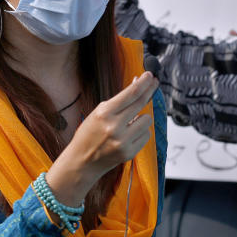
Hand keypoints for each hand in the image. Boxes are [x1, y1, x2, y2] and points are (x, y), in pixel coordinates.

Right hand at [45, 71, 157, 207]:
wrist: (82, 161)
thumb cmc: (89, 134)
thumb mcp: (98, 113)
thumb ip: (118, 101)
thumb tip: (137, 84)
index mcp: (104, 113)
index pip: (130, 94)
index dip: (143, 83)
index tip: (150, 75)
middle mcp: (113, 126)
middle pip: (141, 103)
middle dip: (150, 90)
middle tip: (154, 83)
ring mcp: (122, 141)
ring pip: (147, 120)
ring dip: (142, 118)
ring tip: (130, 123)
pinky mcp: (129, 153)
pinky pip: (146, 135)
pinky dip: (141, 132)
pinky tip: (129, 135)